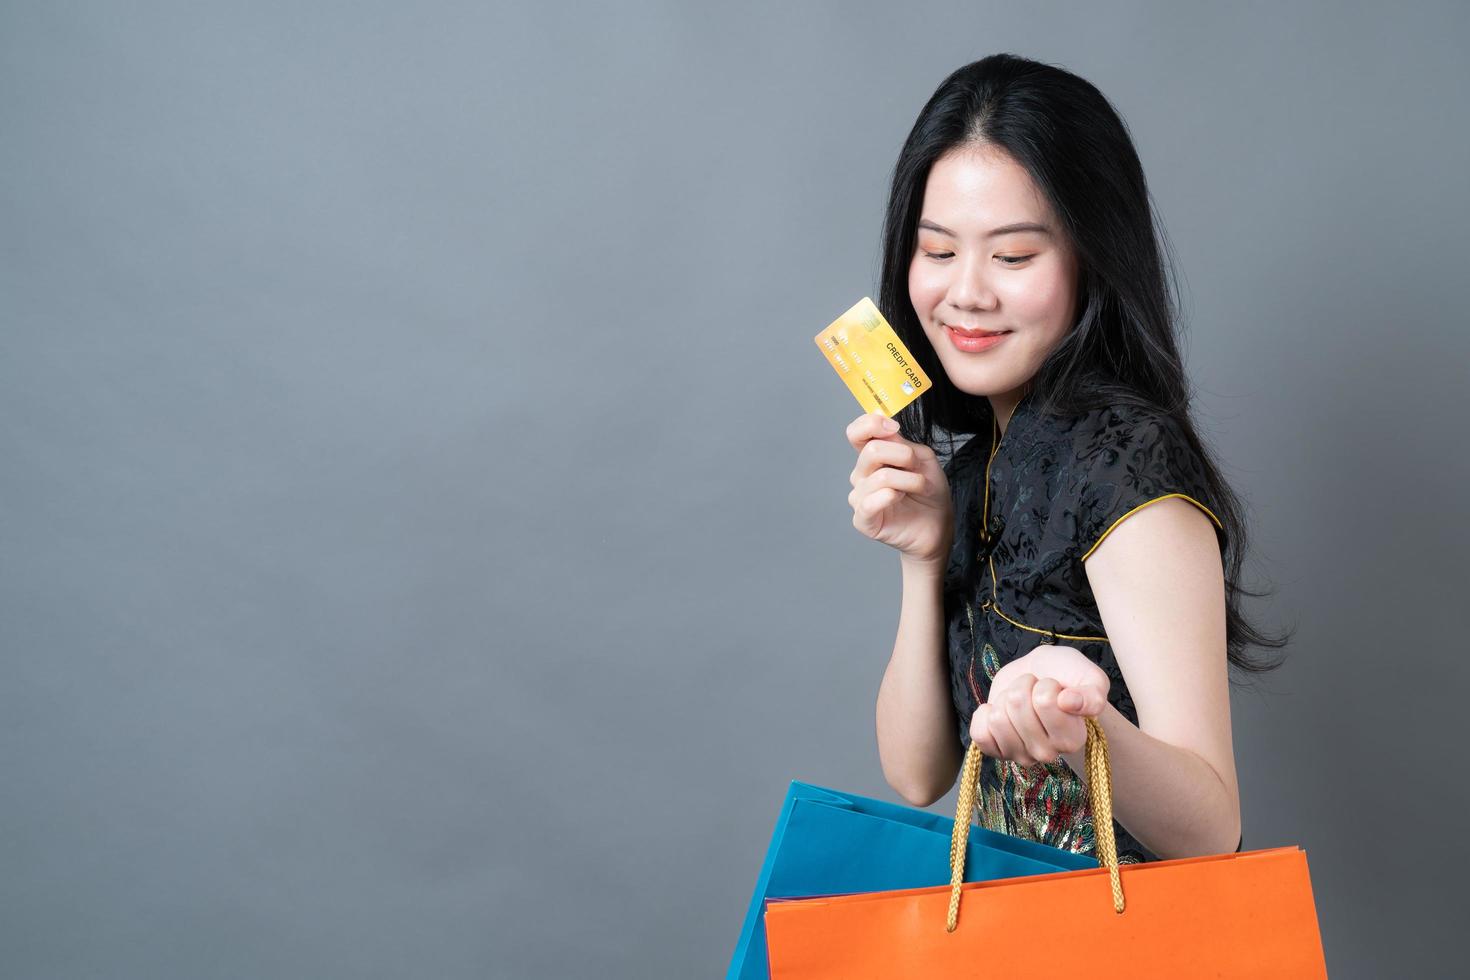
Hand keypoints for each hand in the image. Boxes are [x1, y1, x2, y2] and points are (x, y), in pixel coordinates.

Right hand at [844, 411, 952, 566]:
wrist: (939, 526)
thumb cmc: (929, 493)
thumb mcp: (923, 459)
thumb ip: (902, 443)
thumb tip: (885, 431)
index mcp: (873, 458)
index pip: (855, 433)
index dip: (871, 424)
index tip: (894, 427)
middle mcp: (861, 475)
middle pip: (871, 451)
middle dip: (904, 456)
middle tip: (919, 469)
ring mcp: (860, 498)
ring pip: (880, 477)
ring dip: (910, 481)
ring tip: (920, 489)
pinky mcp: (863, 520)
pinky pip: (868, 503)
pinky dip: (889, 497)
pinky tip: (900, 498)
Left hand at [969, 644, 1109, 766]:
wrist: (1041, 676)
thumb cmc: (1066, 676)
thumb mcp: (1090, 677)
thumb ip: (1092, 693)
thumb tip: (1070, 703)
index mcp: (1074, 738)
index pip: (1045, 702)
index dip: (1046, 684)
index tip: (1055, 687)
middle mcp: (1048, 753)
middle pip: (1017, 705)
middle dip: (1023, 687)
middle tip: (1034, 690)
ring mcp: (1021, 755)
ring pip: (998, 719)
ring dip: (1005, 699)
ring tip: (1020, 699)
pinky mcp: (997, 751)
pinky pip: (980, 735)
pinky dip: (984, 714)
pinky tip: (998, 710)